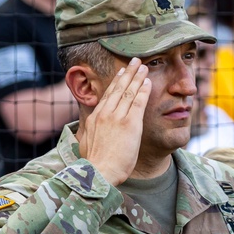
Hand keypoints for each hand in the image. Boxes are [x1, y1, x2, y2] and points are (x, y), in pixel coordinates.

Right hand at [76, 58, 150, 185]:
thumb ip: (89, 134)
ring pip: (128, 91)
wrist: (99, 172)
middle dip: (127, 73)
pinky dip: (143, 90)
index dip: (115, 83)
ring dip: (137, 77)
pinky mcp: (130, 123)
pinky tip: (148, 82)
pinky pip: (138, 102)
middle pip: (117, 88)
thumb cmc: (94, 165)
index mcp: (94, 119)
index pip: (107, 96)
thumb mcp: (86, 145)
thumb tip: (87, 133)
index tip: (121, 73)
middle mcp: (104, 114)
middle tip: (133, 61)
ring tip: (143, 66)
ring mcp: (117, 117)